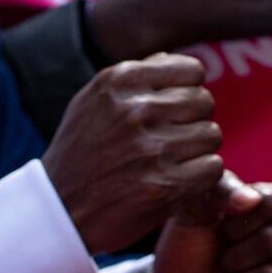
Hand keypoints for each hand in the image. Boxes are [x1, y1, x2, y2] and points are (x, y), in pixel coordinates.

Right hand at [41, 55, 223, 253]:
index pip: (192, 71)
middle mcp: (135, 110)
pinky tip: (178, 181)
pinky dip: (201, 177)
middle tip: (173, 141)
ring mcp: (150, 149)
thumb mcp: (93, 103)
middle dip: (194, 121)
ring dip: (198, 151)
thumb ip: (133, 80)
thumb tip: (174, 61)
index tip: (175, 111)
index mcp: (119, 82)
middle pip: (205, 102)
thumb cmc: (81, 154)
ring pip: (212, 135)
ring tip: (172, 162)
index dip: (189, 92)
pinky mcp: (164, 186)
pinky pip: (212, 168)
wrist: (59, 211)